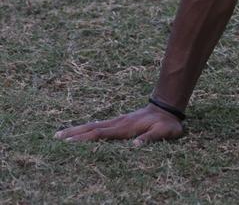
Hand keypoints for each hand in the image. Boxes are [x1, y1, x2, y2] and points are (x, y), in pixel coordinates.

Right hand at [54, 104, 184, 145]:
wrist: (168, 108)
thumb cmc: (166, 123)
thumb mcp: (164, 132)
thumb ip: (150, 138)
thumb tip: (135, 146)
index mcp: (125, 128)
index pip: (101, 134)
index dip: (86, 138)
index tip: (70, 142)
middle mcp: (118, 123)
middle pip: (92, 128)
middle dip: (74, 133)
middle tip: (56, 137)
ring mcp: (117, 121)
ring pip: (93, 126)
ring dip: (77, 130)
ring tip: (60, 134)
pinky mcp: (119, 121)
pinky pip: (99, 125)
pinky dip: (87, 128)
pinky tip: (80, 131)